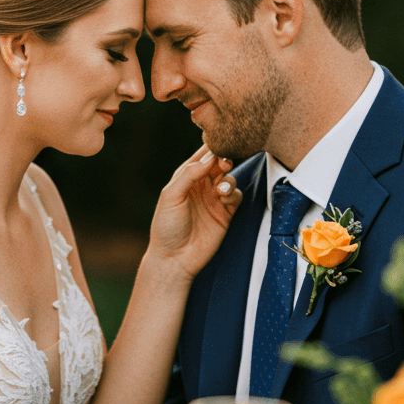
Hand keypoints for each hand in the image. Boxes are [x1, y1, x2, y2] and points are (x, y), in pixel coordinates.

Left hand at [148, 146, 242, 280]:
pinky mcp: (225, 214)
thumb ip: (189, 174)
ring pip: (229, 178)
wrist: (174, 259)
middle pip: (219, 164)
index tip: (218, 144)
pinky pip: (236, 196)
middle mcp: (201, 186)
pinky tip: (225, 197)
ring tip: (222, 188)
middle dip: (224, 160)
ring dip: (229, 178)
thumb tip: (210, 157)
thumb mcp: (171, 196)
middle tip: (223, 164)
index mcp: (185, 178)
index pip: (202, 156)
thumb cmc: (167, 227)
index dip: (211, 148)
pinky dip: (234, 193)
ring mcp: (214, 200)